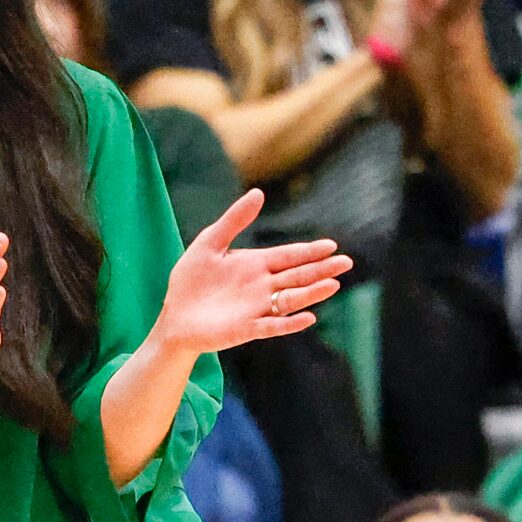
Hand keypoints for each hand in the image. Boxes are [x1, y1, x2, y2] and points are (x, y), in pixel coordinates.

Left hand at [148, 188, 350, 355]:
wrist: (175, 315)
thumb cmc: (191, 279)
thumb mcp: (209, 243)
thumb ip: (234, 220)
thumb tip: (259, 193)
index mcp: (255, 265)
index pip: (289, 256)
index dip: (309, 251)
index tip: (331, 245)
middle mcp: (262, 286)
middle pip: (297, 276)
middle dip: (321, 269)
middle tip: (345, 262)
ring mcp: (257, 308)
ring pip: (290, 300)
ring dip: (311, 293)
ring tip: (332, 285)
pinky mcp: (247, 329)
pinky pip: (272, 327)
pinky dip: (289, 323)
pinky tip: (308, 317)